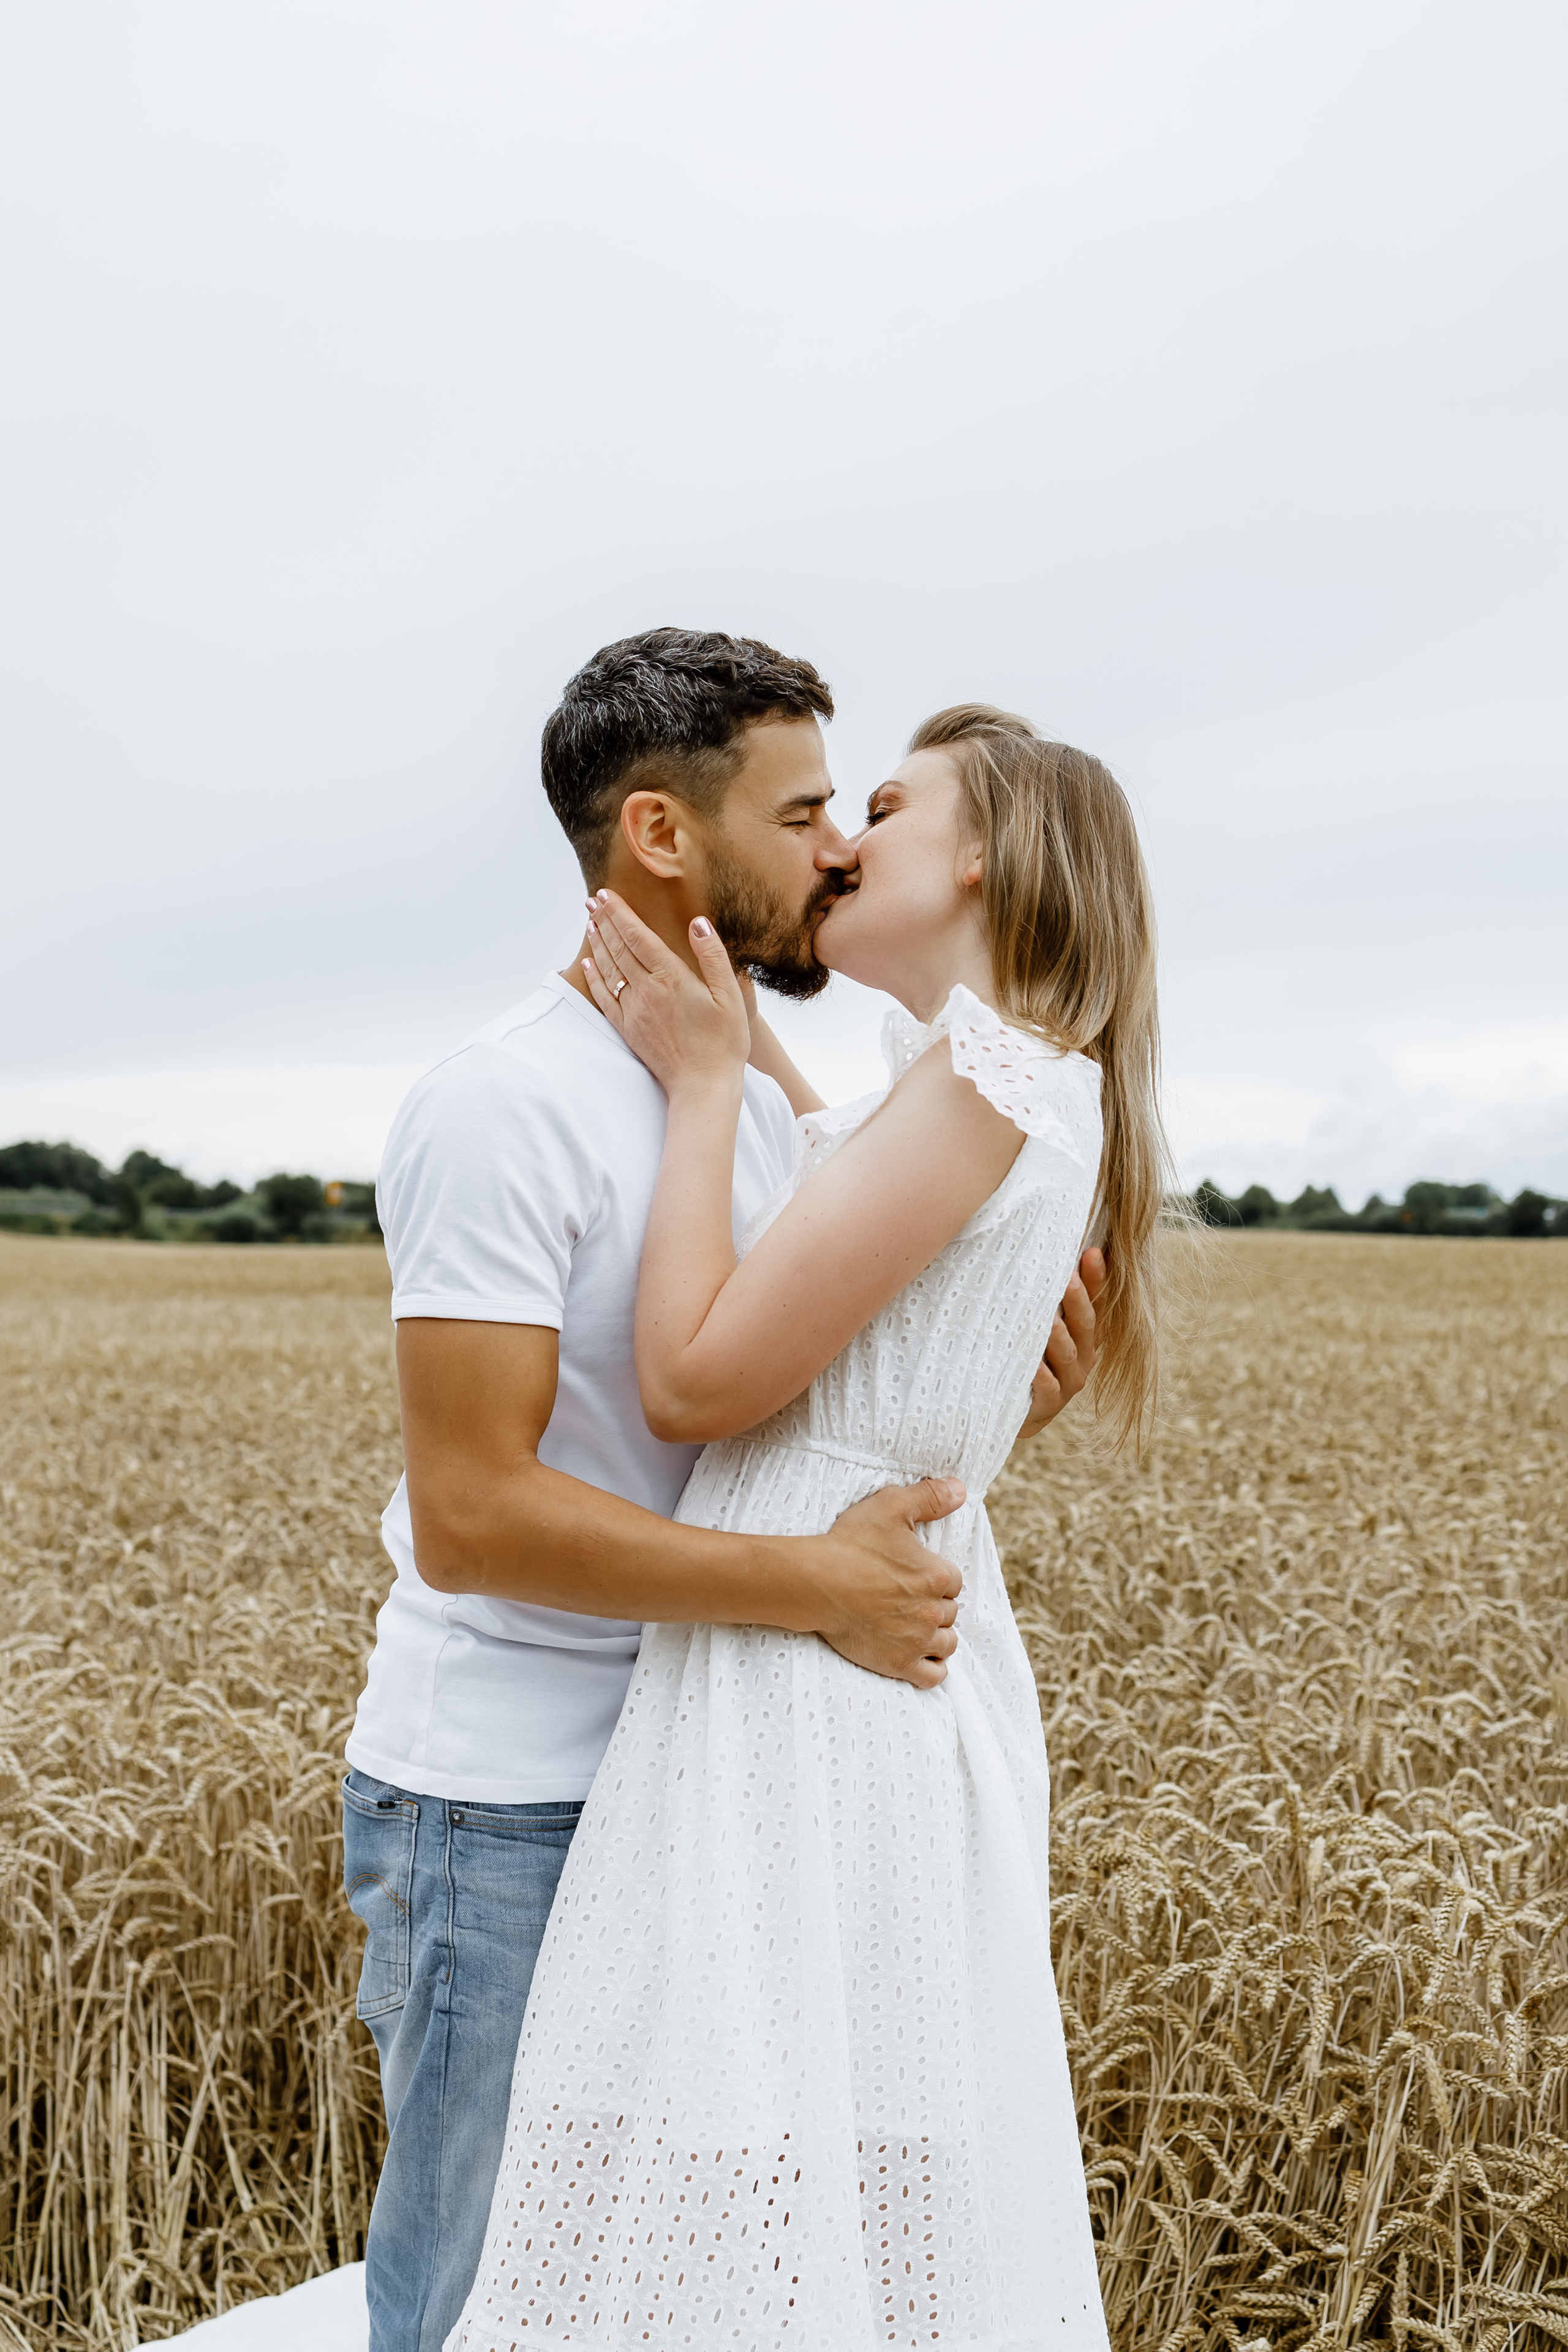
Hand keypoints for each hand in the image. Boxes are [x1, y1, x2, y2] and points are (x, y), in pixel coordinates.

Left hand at [582, 890, 750, 1095]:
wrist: (702, 1087)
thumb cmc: (724, 1043)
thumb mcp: (731, 998)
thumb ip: (714, 957)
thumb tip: (698, 924)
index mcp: (671, 978)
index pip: (638, 936)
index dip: (619, 913)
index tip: (605, 894)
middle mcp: (646, 991)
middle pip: (618, 948)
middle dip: (603, 921)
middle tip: (590, 901)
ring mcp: (634, 1010)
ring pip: (609, 969)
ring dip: (597, 943)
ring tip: (589, 923)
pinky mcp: (628, 1029)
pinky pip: (604, 997)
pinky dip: (594, 977)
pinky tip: (588, 963)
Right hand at [806, 1476, 965, 1687]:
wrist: (815, 1583)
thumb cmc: (850, 1544)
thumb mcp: (890, 1506)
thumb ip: (929, 1497)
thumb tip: (961, 1489)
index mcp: (937, 1575)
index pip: (953, 1581)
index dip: (936, 1577)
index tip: (915, 1574)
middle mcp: (933, 1611)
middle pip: (949, 1612)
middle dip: (934, 1604)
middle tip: (907, 1597)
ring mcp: (917, 1641)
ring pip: (946, 1643)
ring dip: (936, 1634)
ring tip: (915, 1625)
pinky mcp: (899, 1664)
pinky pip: (934, 1676)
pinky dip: (932, 1667)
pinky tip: (919, 1655)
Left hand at [1014, 1247, 1105, 1444]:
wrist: (1016, 1409)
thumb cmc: (1030, 1356)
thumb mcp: (1043, 1326)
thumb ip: (1049, 1298)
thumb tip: (1044, 1250)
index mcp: (1086, 1335)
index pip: (1097, 1303)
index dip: (1097, 1279)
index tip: (1092, 1252)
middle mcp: (1083, 1357)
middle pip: (1084, 1325)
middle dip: (1077, 1300)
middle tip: (1067, 1277)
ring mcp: (1069, 1382)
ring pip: (1067, 1354)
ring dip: (1058, 1335)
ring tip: (1048, 1318)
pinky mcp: (1049, 1404)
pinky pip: (1046, 1387)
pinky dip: (1040, 1374)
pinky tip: (1031, 1362)